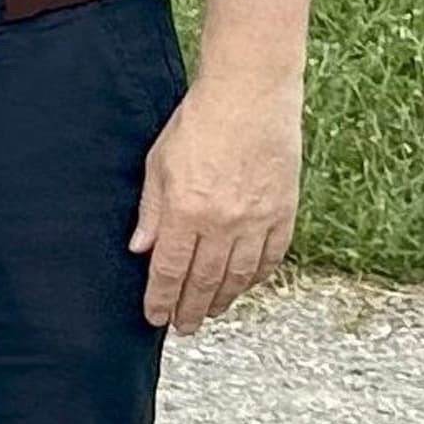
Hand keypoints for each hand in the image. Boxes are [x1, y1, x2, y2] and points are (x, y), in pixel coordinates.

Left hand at [131, 73, 299, 330]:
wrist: (250, 96)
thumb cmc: (197, 122)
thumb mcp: (157, 163)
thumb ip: (150, 210)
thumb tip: (140, 250)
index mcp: (186, 211)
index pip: (170, 270)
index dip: (161, 299)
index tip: (155, 317)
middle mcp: (223, 222)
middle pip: (204, 280)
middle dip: (191, 308)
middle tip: (183, 327)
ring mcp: (257, 219)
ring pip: (239, 275)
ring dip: (223, 299)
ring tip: (209, 312)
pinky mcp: (284, 211)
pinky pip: (270, 257)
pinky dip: (256, 278)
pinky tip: (243, 287)